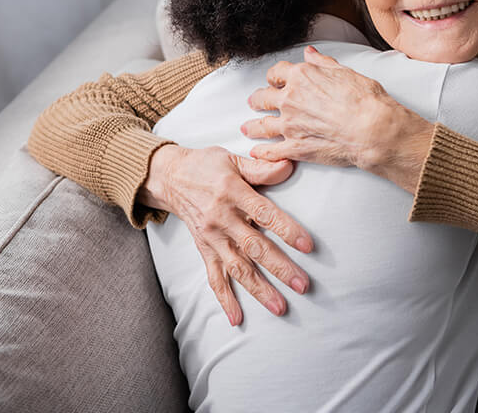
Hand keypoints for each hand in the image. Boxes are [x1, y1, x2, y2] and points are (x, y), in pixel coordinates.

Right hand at [142, 144, 313, 325]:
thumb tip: (289, 165)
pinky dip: (224, 299)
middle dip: (279, 268)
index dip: (286, 230)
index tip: (307, 245)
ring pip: (238, 268)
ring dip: (259, 289)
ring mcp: (212, 237)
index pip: (264, 214)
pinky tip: (237, 318)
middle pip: (254, 247)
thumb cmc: (206, 166)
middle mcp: (222, 219)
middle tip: (302, 284)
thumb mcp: (233, 159)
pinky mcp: (204, 250)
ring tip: (280, 307)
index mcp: (232, 193)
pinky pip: (213, 278)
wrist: (170, 177)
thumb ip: (261, 168)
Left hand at [242, 46, 433, 192]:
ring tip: (247, 128)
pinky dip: (262, 152)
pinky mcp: (295, 147)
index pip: (276, 73)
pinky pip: (270, 151)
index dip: (274, 77)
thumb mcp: (345, 72)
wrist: (372, 129)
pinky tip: (256, 152)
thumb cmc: (365, 100)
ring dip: (253, 126)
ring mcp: (290, 125)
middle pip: (263, 97)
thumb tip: (310, 53)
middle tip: (255, 102)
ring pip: (262, 125)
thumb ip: (322, 63)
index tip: (274, 81)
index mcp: (301, 77)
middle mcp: (290, 99)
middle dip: (258, 99)